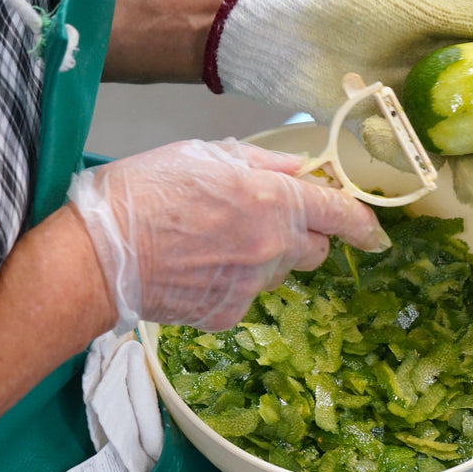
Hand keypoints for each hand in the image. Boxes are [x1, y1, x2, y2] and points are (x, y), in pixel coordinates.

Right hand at [67, 139, 387, 332]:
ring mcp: (251, 287)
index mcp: (272, 200)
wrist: (97, 256)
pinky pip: (246, 297)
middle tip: (263, 223)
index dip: (364, 223)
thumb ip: (260, 163)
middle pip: (316, 250)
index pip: (341, 214)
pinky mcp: (228, 315)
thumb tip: (298, 170)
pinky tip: (195, 270)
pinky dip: (231, 284)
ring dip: (263, 260)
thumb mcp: (202, 156)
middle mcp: (272, 248)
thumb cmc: (142, 193)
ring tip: (212, 244)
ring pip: (279, 274)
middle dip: (303, 237)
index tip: (375, 231)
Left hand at [204, 0, 472, 203]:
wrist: (290, 27)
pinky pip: (408, 155)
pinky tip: (372, 133)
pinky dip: (399, 154)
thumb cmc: (355, 3)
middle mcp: (456, 81)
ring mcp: (422, 109)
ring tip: (471, 190)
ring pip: (464, 152)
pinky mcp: (387, 130)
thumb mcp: (420, 5)